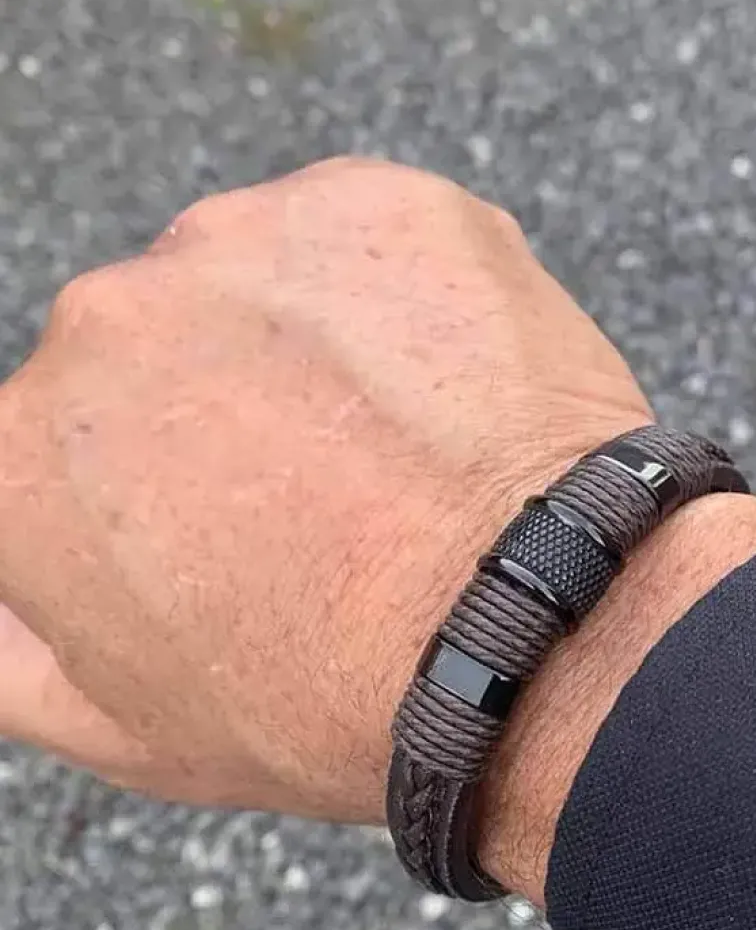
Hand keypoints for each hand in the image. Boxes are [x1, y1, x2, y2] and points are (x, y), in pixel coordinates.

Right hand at [0, 158, 652, 823]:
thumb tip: (14, 589)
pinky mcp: (377, 202)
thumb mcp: (129, 727)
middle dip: (233, 407)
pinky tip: (451, 384)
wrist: (530, 628)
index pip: (81, 443)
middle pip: (167, 348)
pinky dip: (407, 297)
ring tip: (402, 441)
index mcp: (24, 449)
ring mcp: (244, 241)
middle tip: (335, 486)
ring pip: (266, 280)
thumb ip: (17, 647)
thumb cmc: (334, 698)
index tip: (239, 519)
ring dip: (315, 341)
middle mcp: (107, 321)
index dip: (170, 489)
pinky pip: (373, 242)